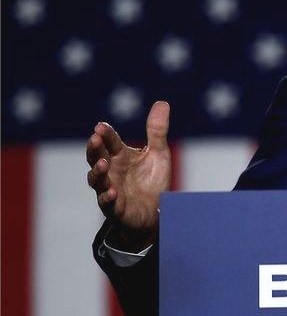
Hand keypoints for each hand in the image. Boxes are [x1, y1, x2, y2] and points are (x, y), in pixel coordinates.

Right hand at [86, 101, 171, 249]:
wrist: (156, 212)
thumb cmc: (152, 181)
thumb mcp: (158, 154)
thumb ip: (157, 131)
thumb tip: (162, 102)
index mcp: (119, 156)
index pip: (109, 142)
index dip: (105, 134)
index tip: (101, 126)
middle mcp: (110, 171)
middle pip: (96, 158)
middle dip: (94, 149)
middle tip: (95, 139)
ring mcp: (109, 189)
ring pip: (96, 180)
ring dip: (98, 172)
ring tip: (103, 164)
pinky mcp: (114, 208)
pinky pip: (107, 203)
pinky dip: (107, 198)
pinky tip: (112, 192)